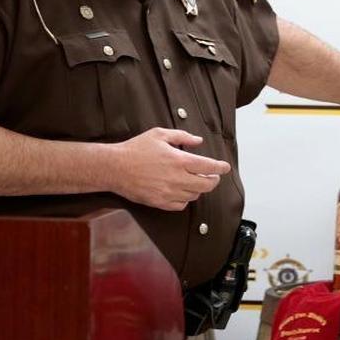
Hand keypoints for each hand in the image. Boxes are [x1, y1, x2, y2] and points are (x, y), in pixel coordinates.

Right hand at [111, 128, 231, 210]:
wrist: (114, 167)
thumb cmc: (136, 149)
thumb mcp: (159, 134)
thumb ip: (182, 136)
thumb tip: (198, 141)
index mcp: (179, 160)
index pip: (208, 167)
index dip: (220, 168)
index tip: (225, 168)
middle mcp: (176, 178)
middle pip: (206, 185)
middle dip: (213, 181)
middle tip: (213, 176)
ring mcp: (168, 193)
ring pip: (194, 196)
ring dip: (198, 189)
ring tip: (195, 182)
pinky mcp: (159, 203)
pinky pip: (180, 205)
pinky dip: (185, 199)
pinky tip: (182, 192)